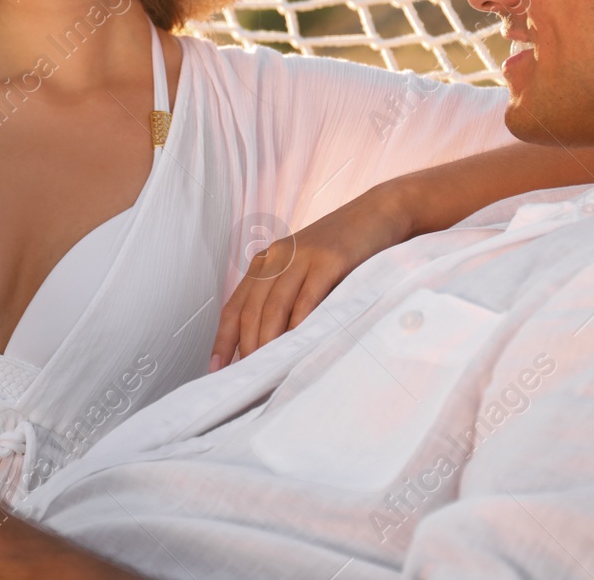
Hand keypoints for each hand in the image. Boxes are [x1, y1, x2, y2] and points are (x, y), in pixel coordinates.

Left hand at [210, 186, 412, 369]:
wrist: (378, 212)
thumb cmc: (342, 250)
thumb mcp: (304, 269)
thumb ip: (285, 298)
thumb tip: (268, 345)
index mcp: (265, 262)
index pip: (234, 306)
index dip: (223, 339)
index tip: (215, 369)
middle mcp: (277, 258)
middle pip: (251, 311)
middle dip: (246, 349)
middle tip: (248, 380)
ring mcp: (302, 257)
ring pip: (274, 308)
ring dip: (268, 343)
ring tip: (267, 372)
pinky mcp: (330, 260)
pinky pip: (308, 299)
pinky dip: (300, 326)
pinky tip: (298, 347)